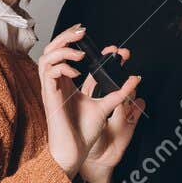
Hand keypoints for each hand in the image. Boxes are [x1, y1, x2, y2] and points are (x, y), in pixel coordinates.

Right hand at [39, 24, 140, 177]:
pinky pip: (48, 73)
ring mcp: (51, 89)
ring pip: (46, 57)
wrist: (75, 151)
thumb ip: (118, 93)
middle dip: (66, 36)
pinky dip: (62, 67)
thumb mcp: (106, 106)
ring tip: (80, 53)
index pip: (65, 53)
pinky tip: (76, 73)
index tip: (90, 34)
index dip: (75, 40)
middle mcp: (57, 83)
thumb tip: (135, 78)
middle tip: (82, 31)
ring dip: (62, 49)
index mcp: (66, 82)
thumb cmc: (84, 132)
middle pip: (52, 49)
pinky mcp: (49, 97)